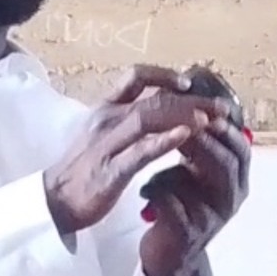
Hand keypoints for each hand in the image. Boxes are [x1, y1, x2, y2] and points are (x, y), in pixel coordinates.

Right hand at [43, 65, 234, 235]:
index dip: (164, 74)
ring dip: (182, 115)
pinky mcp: (110, 171)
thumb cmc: (84, 168)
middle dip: (191, 99)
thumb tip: (163, 106)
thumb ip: (130, 118)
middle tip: (221, 105)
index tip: (189, 81)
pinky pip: (139, 152)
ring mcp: (107, 144)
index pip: (135, 77)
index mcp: (105, 109)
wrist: (55, 201)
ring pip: (148, 118)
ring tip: (210, 118)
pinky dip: (163, 142)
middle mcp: (106, 120)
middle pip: (153, 98)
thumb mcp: (105, 135)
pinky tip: (185, 137)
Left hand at [136, 116, 251, 275]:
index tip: (205, 108)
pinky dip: (156, 190)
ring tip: (158, 152)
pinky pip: (172, 204)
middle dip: (204, 138)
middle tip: (181, 122)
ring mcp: (210, 219)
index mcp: (236, 183)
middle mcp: (230, 201)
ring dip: (178, 165)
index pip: (242, 149)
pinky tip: (144, 189)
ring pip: (199, 183)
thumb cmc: (181, 205)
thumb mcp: (197, 174)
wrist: (169, 255)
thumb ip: (201, 146)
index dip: (226, 127)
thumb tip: (192, 102)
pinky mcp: (186, 235)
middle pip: (228, 163)